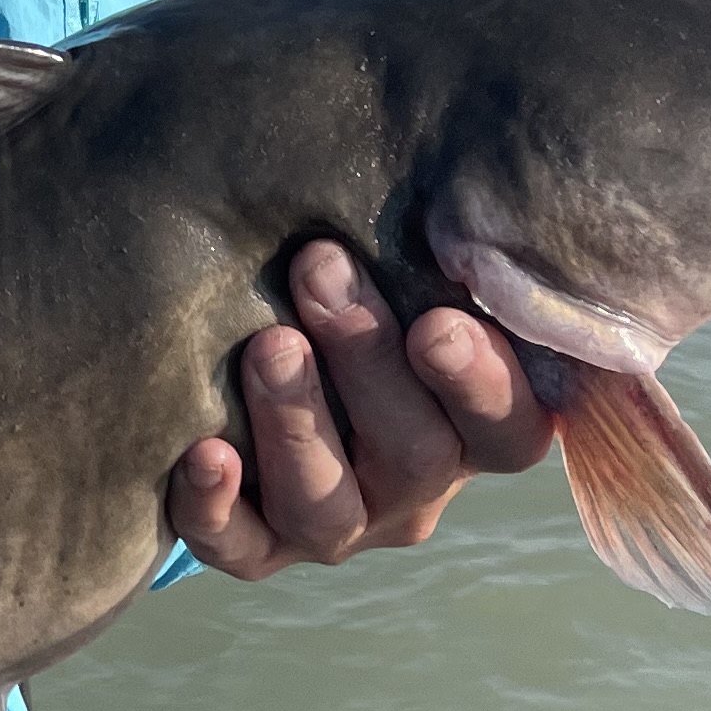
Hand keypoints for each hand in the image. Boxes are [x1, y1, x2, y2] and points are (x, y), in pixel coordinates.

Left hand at [164, 240, 553, 578]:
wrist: (257, 341)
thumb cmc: (350, 286)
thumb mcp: (400, 268)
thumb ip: (425, 245)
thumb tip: (435, 162)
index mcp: (470, 426)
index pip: (508, 429)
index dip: (479, 384)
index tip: (436, 320)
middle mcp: (413, 486)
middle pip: (415, 455)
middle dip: (366, 358)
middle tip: (320, 269)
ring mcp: (338, 524)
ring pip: (327, 507)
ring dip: (297, 422)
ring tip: (268, 344)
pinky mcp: (259, 545)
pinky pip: (239, 548)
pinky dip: (215, 507)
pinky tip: (202, 452)